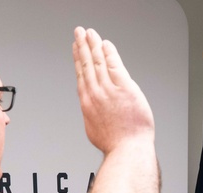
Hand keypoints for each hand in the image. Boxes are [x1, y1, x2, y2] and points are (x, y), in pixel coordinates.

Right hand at [72, 27, 154, 154]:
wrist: (127, 150)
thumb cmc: (115, 144)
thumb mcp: (95, 129)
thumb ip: (92, 115)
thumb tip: (92, 111)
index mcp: (88, 103)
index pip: (81, 75)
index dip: (78, 59)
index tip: (76, 49)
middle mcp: (95, 94)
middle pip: (86, 64)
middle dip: (82, 46)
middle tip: (79, 33)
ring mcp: (109, 90)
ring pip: (98, 62)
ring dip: (93, 45)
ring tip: (90, 33)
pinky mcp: (125, 88)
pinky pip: (114, 65)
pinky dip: (109, 53)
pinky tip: (106, 44)